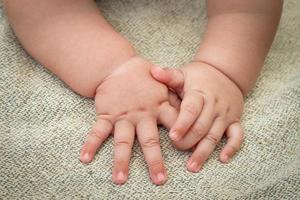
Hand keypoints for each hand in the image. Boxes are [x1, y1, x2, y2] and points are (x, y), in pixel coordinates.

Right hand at [80, 56, 177, 184]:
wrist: (120, 65)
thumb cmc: (146, 77)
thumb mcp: (165, 84)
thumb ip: (176, 98)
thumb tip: (193, 112)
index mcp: (160, 106)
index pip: (175, 123)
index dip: (182, 136)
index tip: (189, 153)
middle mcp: (142, 114)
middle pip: (149, 140)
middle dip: (154, 160)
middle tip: (159, 180)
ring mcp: (123, 116)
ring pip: (123, 140)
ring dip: (121, 160)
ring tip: (120, 179)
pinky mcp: (107, 114)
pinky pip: (98, 131)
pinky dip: (91, 144)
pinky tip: (84, 158)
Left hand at [151, 61, 243, 171]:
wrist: (225, 72)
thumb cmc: (198, 76)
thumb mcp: (184, 74)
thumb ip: (169, 76)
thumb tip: (152, 71)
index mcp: (199, 94)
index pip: (191, 110)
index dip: (182, 124)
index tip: (172, 136)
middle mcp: (213, 105)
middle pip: (201, 127)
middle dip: (188, 141)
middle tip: (176, 149)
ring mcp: (225, 114)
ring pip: (215, 135)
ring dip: (204, 152)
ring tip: (192, 166)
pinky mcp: (234, 120)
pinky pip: (237, 135)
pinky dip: (232, 147)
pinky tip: (222, 159)